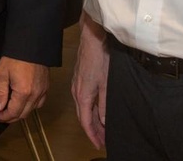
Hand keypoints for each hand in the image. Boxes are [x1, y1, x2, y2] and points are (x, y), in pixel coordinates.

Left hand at [0, 56, 48, 122]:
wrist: (31, 44)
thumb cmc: (15, 57)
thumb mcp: (2, 73)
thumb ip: (0, 93)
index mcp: (23, 92)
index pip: (13, 113)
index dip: (4, 117)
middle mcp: (35, 94)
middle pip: (23, 114)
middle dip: (11, 117)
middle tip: (2, 115)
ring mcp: (42, 91)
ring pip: (32, 110)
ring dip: (21, 113)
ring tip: (11, 110)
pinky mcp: (46, 86)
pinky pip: (39, 102)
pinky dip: (31, 106)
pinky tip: (24, 102)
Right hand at [71, 15, 108, 148]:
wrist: (91, 37)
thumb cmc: (99, 57)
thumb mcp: (107, 84)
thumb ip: (104, 104)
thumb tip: (103, 121)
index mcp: (83, 95)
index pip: (86, 122)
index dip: (93, 135)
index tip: (99, 144)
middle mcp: (76, 92)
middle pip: (83, 117)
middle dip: (92, 130)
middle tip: (101, 140)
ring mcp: (76, 84)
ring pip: (82, 108)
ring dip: (90, 120)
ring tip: (100, 128)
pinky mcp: (79, 78)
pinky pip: (82, 99)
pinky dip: (88, 109)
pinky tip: (95, 109)